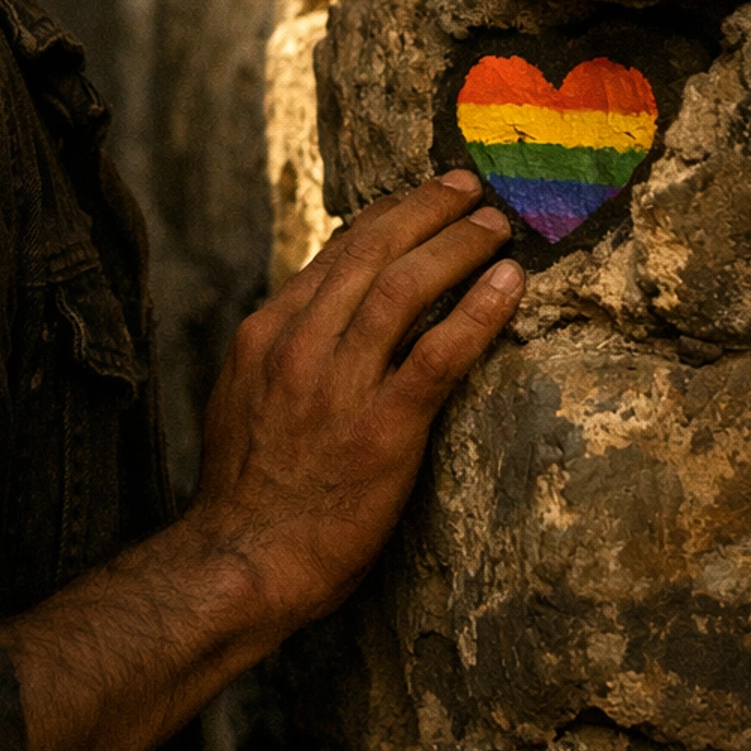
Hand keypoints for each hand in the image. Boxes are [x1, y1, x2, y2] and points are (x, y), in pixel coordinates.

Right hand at [188, 171, 521, 628]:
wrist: (242, 559)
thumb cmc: (245, 492)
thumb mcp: (242, 399)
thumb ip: (281, 353)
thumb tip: (319, 317)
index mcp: (267, 332)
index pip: (336, 252)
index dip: (388, 216)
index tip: (423, 199)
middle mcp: (300, 344)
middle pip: (373, 252)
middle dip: (427, 211)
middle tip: (471, 191)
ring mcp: (339, 385)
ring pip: (404, 288)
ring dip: (457, 248)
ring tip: (497, 229)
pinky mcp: (381, 430)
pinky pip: (436, 355)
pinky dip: (477, 312)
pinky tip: (508, 286)